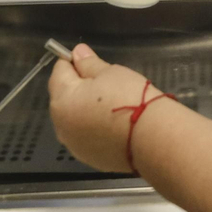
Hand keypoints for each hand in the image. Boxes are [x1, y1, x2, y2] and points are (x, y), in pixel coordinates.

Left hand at [49, 44, 174, 172]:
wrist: (153, 139)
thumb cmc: (130, 98)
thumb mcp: (111, 73)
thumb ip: (89, 64)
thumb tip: (77, 53)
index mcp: (62, 100)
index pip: (59, 71)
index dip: (74, 63)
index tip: (92, 63)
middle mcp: (60, 125)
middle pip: (63, 97)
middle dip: (78, 88)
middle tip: (106, 85)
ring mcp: (73, 145)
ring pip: (73, 119)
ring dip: (84, 110)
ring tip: (111, 107)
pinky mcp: (88, 159)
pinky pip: (85, 136)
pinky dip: (93, 128)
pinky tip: (113, 126)